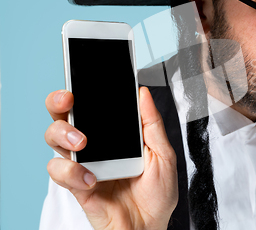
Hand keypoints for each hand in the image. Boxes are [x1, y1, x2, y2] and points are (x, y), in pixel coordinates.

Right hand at [44, 87, 177, 229]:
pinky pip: (60, 171)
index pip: (94, 107)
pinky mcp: (75, 185)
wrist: (149, 227)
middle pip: (65, 116)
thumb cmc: (157, 194)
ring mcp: (83, 163)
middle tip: (70, 100)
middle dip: (59, 102)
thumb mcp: (163, 155)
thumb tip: (143, 94)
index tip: (85, 78)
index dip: (84, 90)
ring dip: (64, 134)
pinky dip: (72, 172)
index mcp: (115, 135)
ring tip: (82, 142)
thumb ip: (152, 124)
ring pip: (54, 138)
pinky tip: (92, 179)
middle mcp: (95, 145)